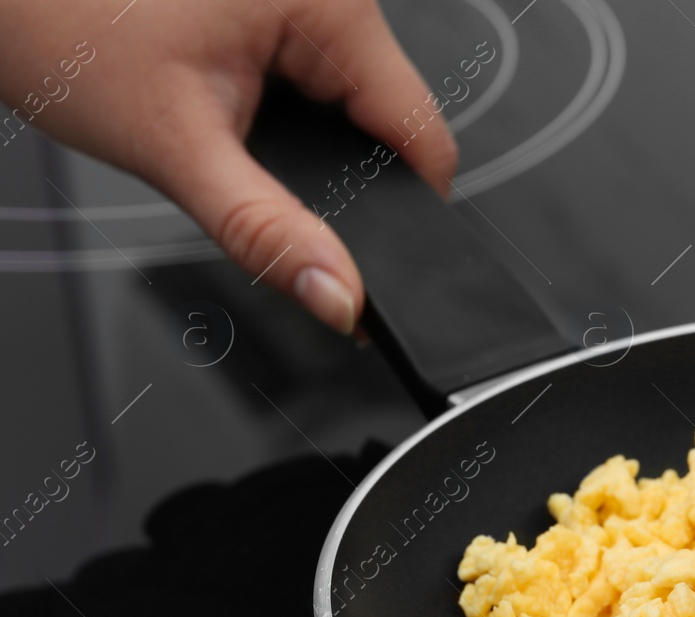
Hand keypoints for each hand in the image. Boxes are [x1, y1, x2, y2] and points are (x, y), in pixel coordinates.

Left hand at [0, 0, 459, 333]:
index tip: (368, 266)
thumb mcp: (177, 149)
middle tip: (254, 183)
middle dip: (337, 176)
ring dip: (307, 145)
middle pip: (386, 124)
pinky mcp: (277, 8)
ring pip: (351, 106)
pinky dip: (282, 115)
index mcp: (330, 4)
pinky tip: (226, 108)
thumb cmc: (59, 23)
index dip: (404, 213)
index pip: (421, 134)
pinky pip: (314, 79)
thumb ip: (267, 232)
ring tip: (227, 134)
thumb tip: (340, 296)